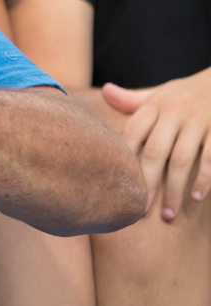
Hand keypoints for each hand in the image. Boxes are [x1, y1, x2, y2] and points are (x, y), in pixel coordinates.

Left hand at [103, 68, 210, 220]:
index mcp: (155, 105)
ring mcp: (198, 120)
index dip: (123, 161)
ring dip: (174, 189)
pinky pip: (210, 157)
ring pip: (181, 160)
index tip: (116, 187)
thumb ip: (134, 100)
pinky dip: (204, 178)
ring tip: (168, 214)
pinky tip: (197, 197)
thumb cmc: (188, 93)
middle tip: (140, 212)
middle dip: (147, 184)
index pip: (132, 134)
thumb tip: (104, 91)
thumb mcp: (162, 93)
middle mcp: (174, 112)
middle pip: (153, 152)